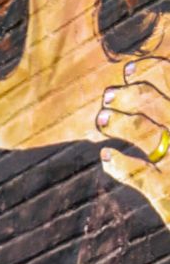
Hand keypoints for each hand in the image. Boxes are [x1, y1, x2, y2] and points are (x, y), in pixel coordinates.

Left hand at [98, 57, 169, 228]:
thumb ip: (167, 115)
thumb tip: (142, 89)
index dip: (151, 69)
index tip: (128, 70)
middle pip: (156, 100)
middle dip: (128, 94)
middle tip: (108, 96)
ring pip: (143, 131)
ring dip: (118, 122)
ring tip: (101, 121)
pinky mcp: (168, 193)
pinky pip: (140, 173)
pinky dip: (120, 163)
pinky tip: (106, 157)